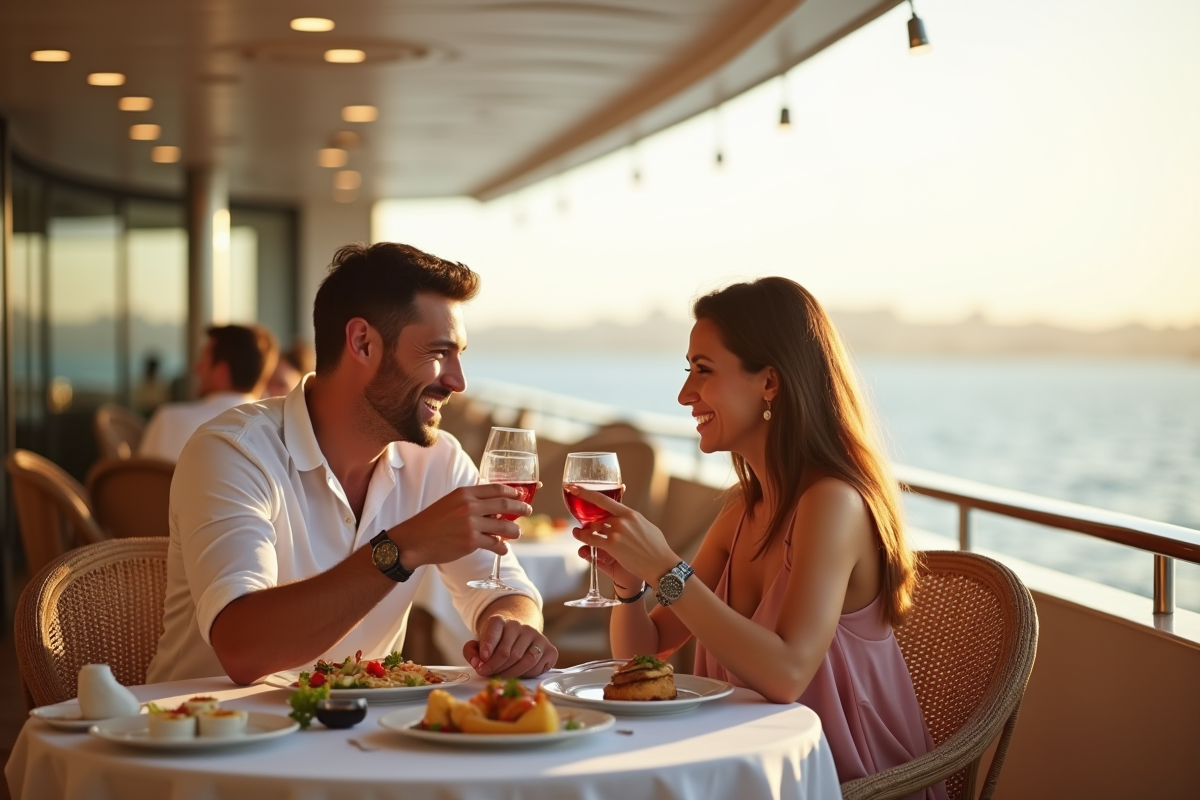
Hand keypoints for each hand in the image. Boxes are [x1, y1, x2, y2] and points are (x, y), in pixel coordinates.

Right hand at [390, 484, 531, 568]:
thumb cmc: (431, 522)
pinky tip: (503, 549)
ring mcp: (471, 524)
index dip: (513, 491)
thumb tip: (493, 507)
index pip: (495, 488)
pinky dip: (502, 547)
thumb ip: (470, 502)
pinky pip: (495, 544)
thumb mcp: (450, 503)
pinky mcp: (470, 542)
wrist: (414, 541)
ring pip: (504, 525)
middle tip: (528, 510)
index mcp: (464, 493)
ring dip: (515, 530)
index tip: (521, 494)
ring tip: (517, 533)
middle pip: (505, 503)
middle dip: (521, 507)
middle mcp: (469, 506)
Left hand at [464, 615, 557, 677]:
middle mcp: (520, 625)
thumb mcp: (479, 644)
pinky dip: (528, 675)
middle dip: (495, 667)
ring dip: (511, 674)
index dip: (488, 645)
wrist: (516, 636)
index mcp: (500, 621)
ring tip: (500, 677)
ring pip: (525, 661)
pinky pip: (538, 666)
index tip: (482, 659)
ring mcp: (537, 636)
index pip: (494, 630)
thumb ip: (471, 651)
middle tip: (486, 674)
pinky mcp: (549, 648)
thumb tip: (477, 662)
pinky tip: (520, 673)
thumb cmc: (495, 643)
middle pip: (508, 652)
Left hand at [567, 485, 677, 585]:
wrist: (660, 564)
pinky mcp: (612, 545)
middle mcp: (622, 520)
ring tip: (579, 531)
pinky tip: (579, 536)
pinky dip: (582, 537)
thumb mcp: (646, 526)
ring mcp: (616, 532)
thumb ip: (633, 520)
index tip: (575, 488)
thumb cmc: (657, 547)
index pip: (604, 499)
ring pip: (592, 527)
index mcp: (630, 514)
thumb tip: (627, 517)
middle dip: (588, 518)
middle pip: (597, 515)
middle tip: (580, 519)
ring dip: (584, 529)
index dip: (586, 493)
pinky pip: (591, 539)